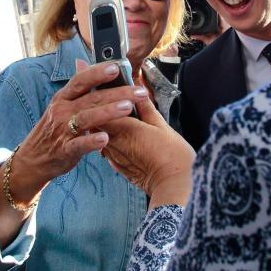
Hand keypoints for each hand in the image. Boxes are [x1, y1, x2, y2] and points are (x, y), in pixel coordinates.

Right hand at [8, 61, 150, 203]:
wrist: (33, 158)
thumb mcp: (61, 105)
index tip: (116, 67)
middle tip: (139, 91)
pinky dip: (91, 141)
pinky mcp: (65, 150)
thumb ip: (76, 87)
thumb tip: (82, 62)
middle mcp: (62, 111)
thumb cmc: (53, 129)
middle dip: (117, 93)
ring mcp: (62, 130)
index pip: (81, 80)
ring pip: (86, 118)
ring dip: (108, 112)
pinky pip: (79, 145)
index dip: (98, 72)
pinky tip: (105, 138)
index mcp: (63, 98)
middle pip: (91, 98)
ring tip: (128, 108)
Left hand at [81, 92, 194, 208]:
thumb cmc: (172, 155)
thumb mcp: (161, 125)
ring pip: (99, 133)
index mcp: (123, 127)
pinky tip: (114, 133)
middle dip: (97, 107)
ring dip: (101, 123)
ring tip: (106, 112)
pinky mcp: (116, 165)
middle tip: (99, 95)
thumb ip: (145, 107)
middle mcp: (113, 141)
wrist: (174, 186)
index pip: (102, 106)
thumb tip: (138, 90)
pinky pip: (106, 147)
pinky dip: (107, 137)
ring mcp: (112, 155)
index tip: (100, 84)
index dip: (100, 94)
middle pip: (96, 120)